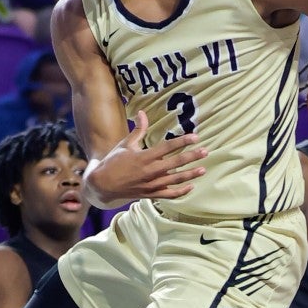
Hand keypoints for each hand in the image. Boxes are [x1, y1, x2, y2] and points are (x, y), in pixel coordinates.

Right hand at [87, 110, 207, 205]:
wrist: (102, 185)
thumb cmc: (114, 162)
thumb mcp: (125, 144)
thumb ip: (138, 130)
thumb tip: (142, 112)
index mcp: (144, 157)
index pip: (167, 147)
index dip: (183, 141)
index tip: (195, 137)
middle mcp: (149, 171)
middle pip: (175, 163)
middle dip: (192, 157)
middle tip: (205, 152)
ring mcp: (151, 184)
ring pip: (175, 180)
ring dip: (190, 174)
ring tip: (203, 169)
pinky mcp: (150, 194)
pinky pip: (168, 194)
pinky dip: (181, 192)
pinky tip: (191, 186)